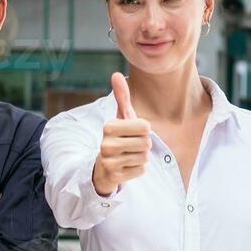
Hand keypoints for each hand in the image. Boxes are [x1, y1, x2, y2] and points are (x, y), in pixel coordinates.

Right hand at [91, 73, 151, 195]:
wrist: (104, 165)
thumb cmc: (118, 137)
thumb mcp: (120, 116)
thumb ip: (121, 96)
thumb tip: (116, 74)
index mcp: (108, 127)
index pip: (145, 127)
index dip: (144, 130)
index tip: (133, 132)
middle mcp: (106, 144)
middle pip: (146, 143)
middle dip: (143, 144)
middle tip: (131, 145)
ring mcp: (109, 162)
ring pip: (144, 157)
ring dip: (141, 157)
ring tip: (128, 155)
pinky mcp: (115, 176)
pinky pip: (141, 170)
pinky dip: (138, 169)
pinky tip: (127, 166)